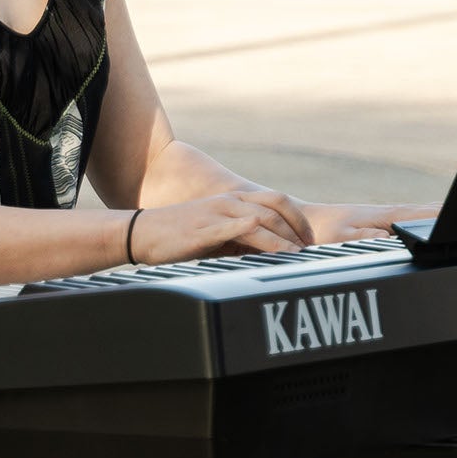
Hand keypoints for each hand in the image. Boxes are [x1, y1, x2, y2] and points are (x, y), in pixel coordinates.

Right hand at [124, 187, 312, 265]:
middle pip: (276, 207)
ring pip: (261, 219)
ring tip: (298, 256)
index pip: (277, 201)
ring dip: (283, 238)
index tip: (311, 239)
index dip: (298, 218)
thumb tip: (270, 255)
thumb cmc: (182, 237)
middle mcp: (230, 202)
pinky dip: (254, 232)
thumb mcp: (219, 236)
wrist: (144, 233)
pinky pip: (234, 227)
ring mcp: (218, 214)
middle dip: (298, 228)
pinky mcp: (205, 230)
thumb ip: (243, 240)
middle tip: (311, 249)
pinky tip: (269, 242)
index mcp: (235, 201)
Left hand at [300, 201, 434, 244]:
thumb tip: (394, 238)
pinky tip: (434, 219)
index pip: (424, 216)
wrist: (300, 224)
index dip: (446, 218)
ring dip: (442, 213)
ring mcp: (386, 217)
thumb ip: (369, 238)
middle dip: (451, 214)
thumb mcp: (342, 239)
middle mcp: (390, 214)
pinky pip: (413, 218)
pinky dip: (428, 217)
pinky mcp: (382, 222)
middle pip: (428, 212)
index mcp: (387, 217)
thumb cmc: (321, 233)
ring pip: (422, 213)